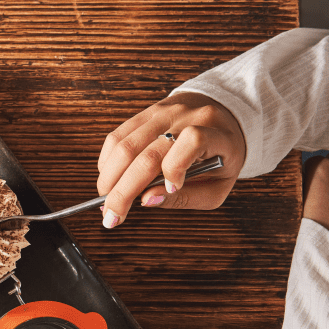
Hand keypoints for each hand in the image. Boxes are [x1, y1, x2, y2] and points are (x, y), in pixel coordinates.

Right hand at [96, 92, 246, 227]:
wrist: (222, 120)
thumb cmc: (220, 159)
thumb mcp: (217, 187)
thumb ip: (185, 197)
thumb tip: (146, 200)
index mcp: (216, 134)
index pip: (193, 141)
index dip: (175, 167)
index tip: (170, 189)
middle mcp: (188, 118)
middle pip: (147, 153)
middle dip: (123, 190)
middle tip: (111, 215)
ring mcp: (163, 113)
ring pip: (124, 146)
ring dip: (109, 178)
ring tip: (107, 199)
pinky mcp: (145, 113)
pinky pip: (116, 137)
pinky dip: (107, 162)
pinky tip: (110, 178)